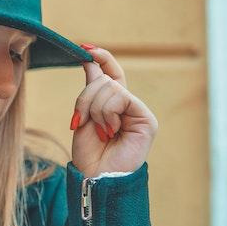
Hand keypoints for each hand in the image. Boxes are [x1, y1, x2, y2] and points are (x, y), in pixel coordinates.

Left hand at [69, 45, 157, 177]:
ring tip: (99, 132)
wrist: (95, 177)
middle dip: (85, 98)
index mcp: (113, 104)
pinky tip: (110, 130)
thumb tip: (89, 59)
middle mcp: (128, 106)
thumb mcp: (84, 115)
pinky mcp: (146, 119)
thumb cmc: (89, 154)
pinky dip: (107, 112)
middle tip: (80, 121)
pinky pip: (120, 97)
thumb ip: (91, 89)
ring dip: (94, 109)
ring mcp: (138, 112)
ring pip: (109, 87)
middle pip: (103, 79)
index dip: (101, 58)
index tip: (84, 48)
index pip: (111, 73)